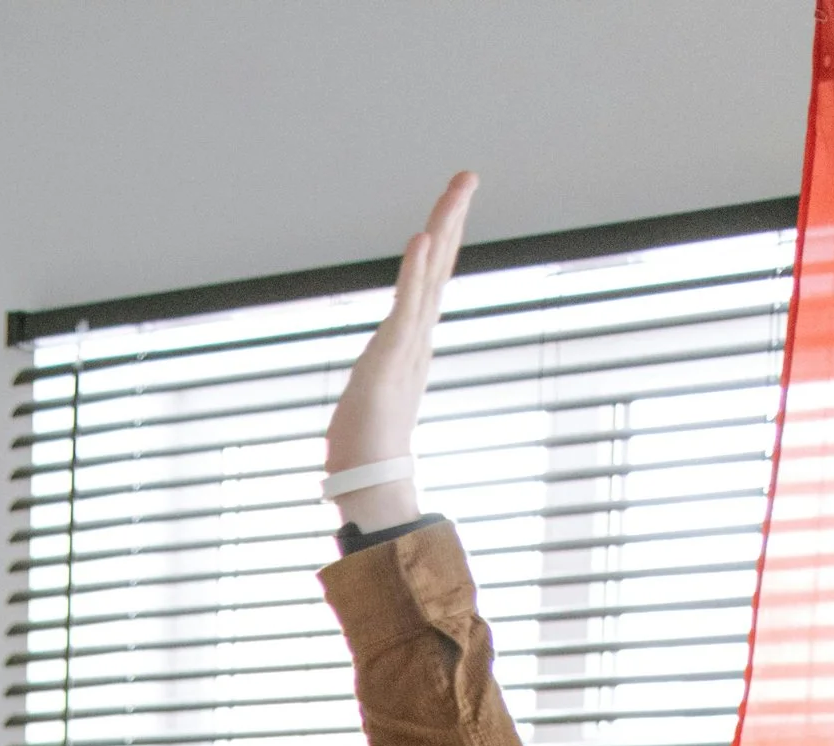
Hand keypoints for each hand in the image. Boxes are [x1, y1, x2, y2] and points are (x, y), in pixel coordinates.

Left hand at [326, 169, 475, 532]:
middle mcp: (416, 336)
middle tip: (468, 175)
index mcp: (412, 341)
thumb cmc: (365, 446)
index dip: (443, 238)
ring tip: (457, 190)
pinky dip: (414, 271)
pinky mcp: (392, 357)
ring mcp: (407, 344)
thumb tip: (380, 372)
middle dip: (453, 218)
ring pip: (429, 276)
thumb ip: (381, 374)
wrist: (368, 481)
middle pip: (439, 266)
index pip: (430, 279)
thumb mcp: (372, 392)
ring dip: (442, 229)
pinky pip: (406, 305)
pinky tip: (423, 238)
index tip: (454, 200)